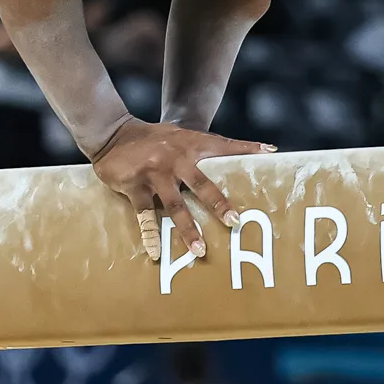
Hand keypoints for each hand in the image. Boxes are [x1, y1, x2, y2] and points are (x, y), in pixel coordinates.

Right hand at [90, 119, 272, 262]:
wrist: (112, 131)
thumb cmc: (154, 138)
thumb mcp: (180, 136)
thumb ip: (206, 146)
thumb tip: (251, 153)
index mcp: (190, 145)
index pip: (223, 146)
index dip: (247, 148)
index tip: (270, 153)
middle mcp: (175, 158)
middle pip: (201, 184)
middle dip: (218, 204)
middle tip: (234, 222)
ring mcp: (155, 173)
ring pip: (175, 206)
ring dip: (188, 229)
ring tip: (200, 250)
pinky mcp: (135, 185)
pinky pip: (144, 215)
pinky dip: (150, 235)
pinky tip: (156, 252)